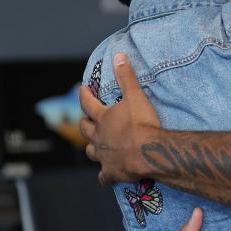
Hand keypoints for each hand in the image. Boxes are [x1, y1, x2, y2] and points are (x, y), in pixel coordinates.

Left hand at [80, 52, 161, 184]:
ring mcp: (103, 156)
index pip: (88, 104)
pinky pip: (103, 176)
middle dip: (85, 123)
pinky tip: (106, 176)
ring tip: (96, 146)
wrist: (149, 152)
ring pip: (91, 152)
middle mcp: (98, 137)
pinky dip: (104, 175)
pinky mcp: (111, 172)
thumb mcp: (136, 96)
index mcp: (102, 118)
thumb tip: (118, 55)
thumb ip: (127, 76)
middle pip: (85, 130)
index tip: (82, 88)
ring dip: (92, 148)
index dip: (84, 95)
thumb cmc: (142, 124)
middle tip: (87, 120)